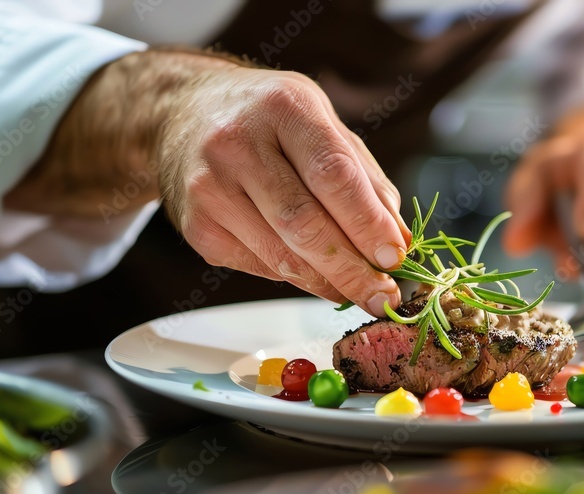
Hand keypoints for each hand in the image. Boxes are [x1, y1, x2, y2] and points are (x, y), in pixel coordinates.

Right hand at [160, 64, 411, 315]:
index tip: (395, 256)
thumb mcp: (322, 122)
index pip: (333, 174)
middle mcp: (238, 143)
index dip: (367, 222)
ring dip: (327, 283)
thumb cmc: (267, 119)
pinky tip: (315, 274)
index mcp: (284, 107)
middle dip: (352, 269)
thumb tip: (400, 241)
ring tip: (360, 294)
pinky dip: (295, 277)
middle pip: (304, 223)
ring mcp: (210, 187)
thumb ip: (364, 179)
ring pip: (280, 254)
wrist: (183, 113)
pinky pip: (259, 266)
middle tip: (383, 296)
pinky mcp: (197, 226)